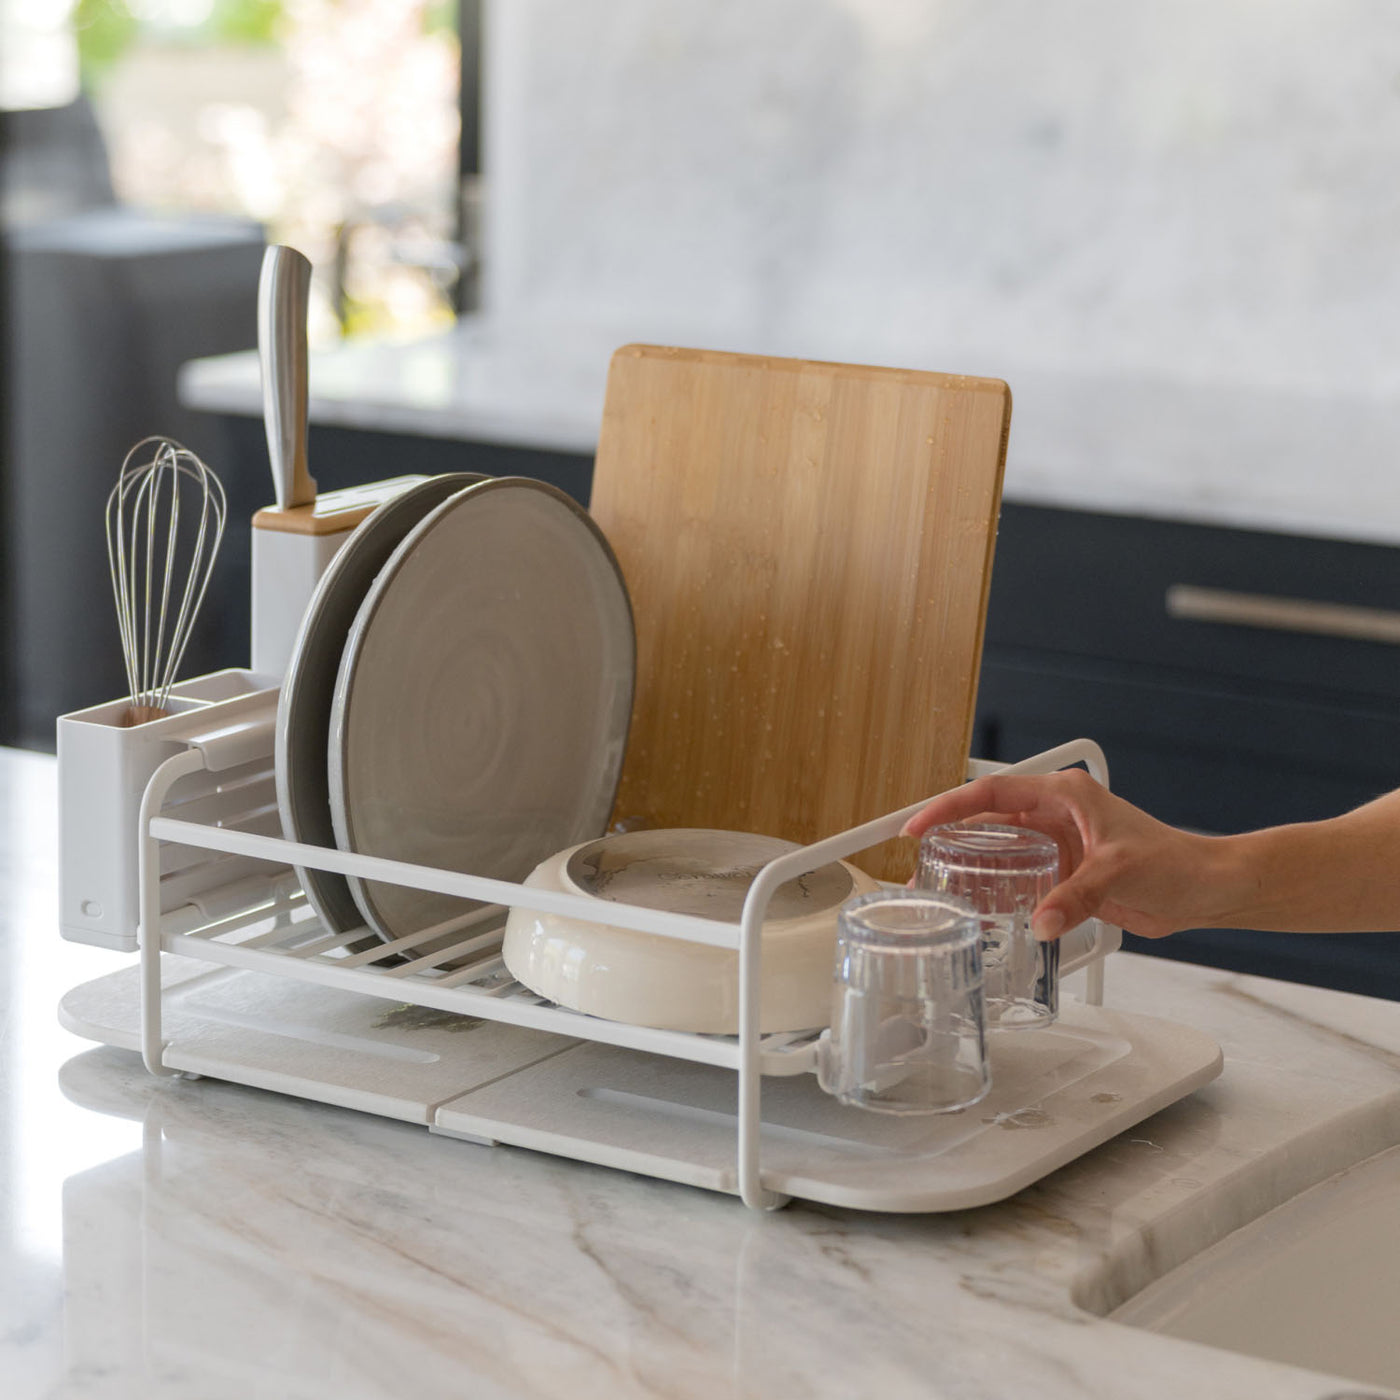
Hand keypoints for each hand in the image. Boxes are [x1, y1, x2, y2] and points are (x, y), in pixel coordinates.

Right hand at [900, 769, 1222, 940]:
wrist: (1206, 889)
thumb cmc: (1175, 861)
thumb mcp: (1117, 872)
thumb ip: (1075, 898)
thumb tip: (1039, 922)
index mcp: (1063, 796)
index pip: (991, 792)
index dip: (948, 807)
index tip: (916, 825)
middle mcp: (1055, 816)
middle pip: (987, 823)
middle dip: (950, 842)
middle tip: (918, 866)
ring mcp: (1058, 846)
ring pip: (999, 854)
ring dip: (971, 870)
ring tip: (940, 892)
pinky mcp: (1066, 875)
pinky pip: (1019, 880)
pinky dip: (998, 893)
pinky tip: (981, 909)